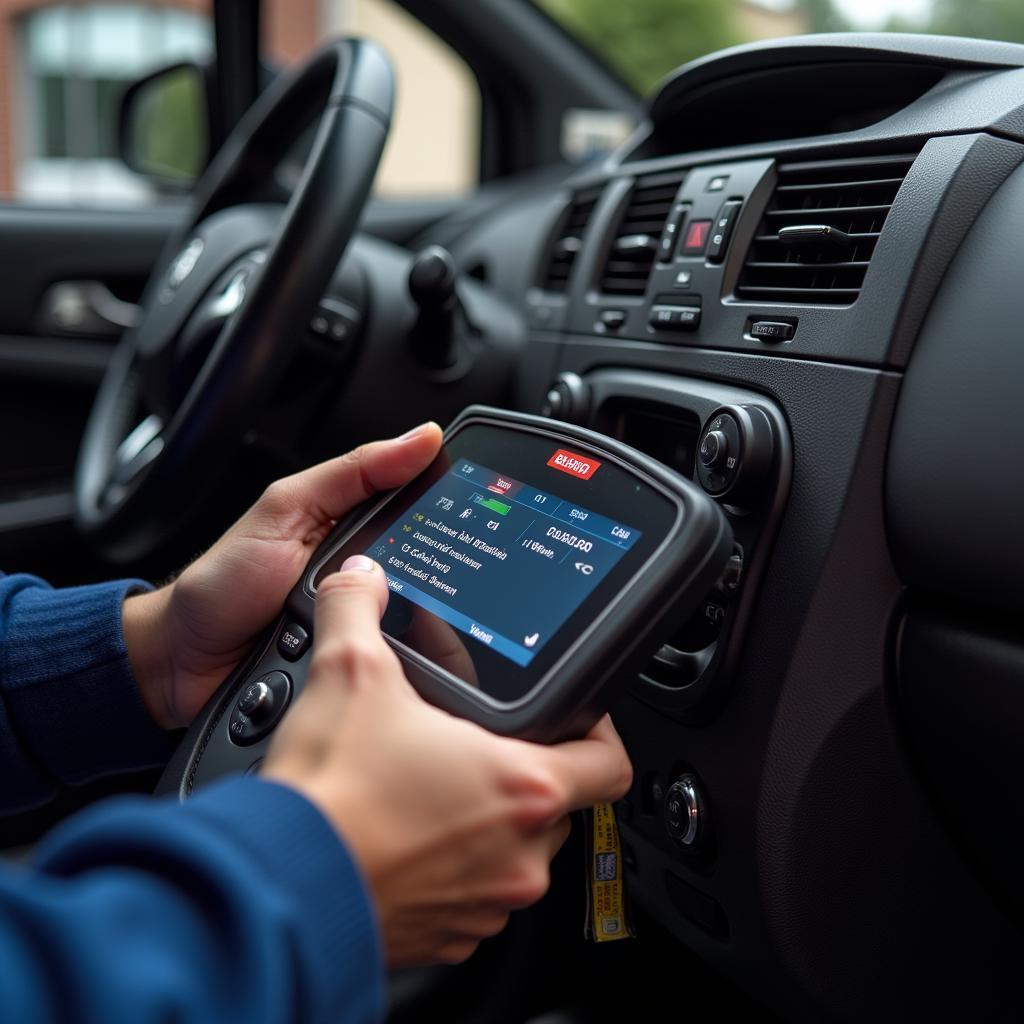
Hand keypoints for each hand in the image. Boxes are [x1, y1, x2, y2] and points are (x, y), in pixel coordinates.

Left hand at [123, 423, 442, 728]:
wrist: (181, 661)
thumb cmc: (223, 582)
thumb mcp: (285, 508)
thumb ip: (350, 473)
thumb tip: (419, 438)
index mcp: (355, 521)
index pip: (421, 502)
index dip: (452, 499)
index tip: (482, 500)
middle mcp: (369, 570)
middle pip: (432, 565)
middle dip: (439, 572)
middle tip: (430, 574)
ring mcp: (366, 620)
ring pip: (423, 619)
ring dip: (418, 622)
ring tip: (393, 619)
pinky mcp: (360, 661)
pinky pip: (397, 658)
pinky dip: (398, 660)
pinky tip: (391, 658)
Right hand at [263, 555, 632, 967]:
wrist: (277, 888)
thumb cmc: (329, 797)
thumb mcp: (348, 674)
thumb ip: (360, 610)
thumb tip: (362, 577)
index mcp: (520, 787)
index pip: (609, 763)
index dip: (599, 733)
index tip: (574, 718)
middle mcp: (519, 855)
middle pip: (557, 804)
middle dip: (522, 769)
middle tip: (477, 741)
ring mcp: (486, 904)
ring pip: (515, 852)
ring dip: (487, 819)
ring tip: (434, 785)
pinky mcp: (449, 937)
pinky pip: (474, 894)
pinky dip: (455, 865)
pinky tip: (407, 835)